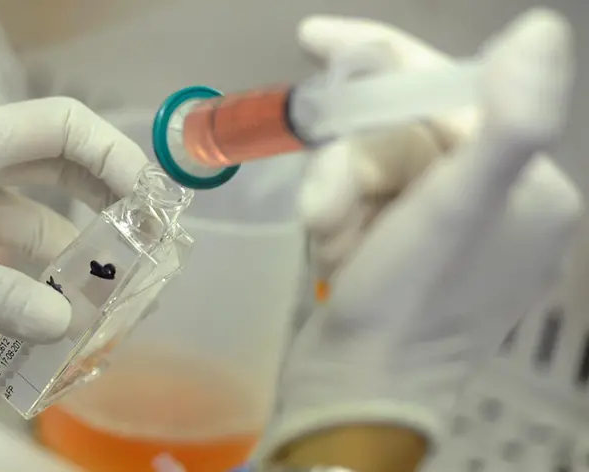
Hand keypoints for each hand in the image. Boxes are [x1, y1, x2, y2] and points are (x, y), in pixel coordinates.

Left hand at [0, 97, 147, 341]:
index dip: (114, 156)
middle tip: (142, 252)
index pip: (62, 126)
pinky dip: (21, 291)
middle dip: (103, 211)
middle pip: (57, 176)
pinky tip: (40, 320)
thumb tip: (61, 325)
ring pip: (28, 229)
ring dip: (63, 263)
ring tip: (99, 301)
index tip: (148, 203)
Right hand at [261, 8, 581, 459]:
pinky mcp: (410, 256)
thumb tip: (542, 29)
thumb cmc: (405, 304)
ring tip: (323, 239)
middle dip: (347, 163)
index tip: (313, 38)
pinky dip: (336, 217)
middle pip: (401, 134)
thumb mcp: (456, 210)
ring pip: (372, 169)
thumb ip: (509, 122)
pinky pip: (364, 202)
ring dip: (334, 194)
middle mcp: (500, 206)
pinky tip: (329, 252)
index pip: (449, 94)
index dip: (381, 63)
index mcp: (530, 187)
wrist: (355, 398)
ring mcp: (453, 233)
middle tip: (321, 209)